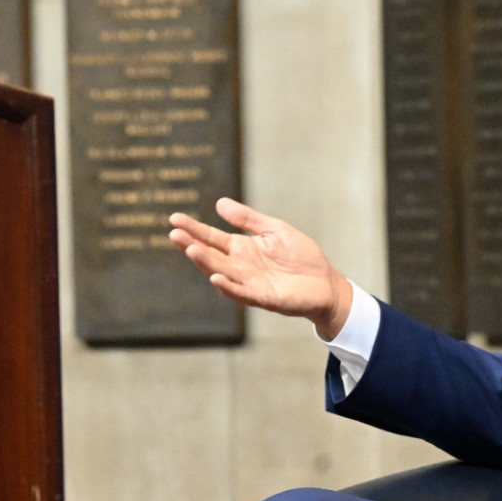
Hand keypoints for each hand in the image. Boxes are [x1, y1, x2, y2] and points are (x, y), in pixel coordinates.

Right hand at [168, 197, 352, 338]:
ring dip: (206, 263)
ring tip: (191, 250)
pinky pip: (242, 292)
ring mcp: (250, 283)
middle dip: (192, 244)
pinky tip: (216, 277)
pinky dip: (228, 286)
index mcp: (242, 249)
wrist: (326, 284)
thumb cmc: (302, 257)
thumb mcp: (275, 230)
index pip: (212, 238)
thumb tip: (219, 203)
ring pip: (222, 272)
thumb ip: (248, 220)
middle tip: (174, 233)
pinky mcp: (264, 297)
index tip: (174, 218)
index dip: (194, 229)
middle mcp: (241, 266)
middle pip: (211, 254)